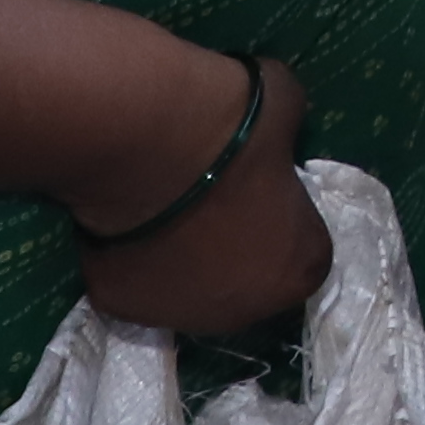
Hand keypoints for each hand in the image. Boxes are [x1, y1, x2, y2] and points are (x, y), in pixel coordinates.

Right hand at [73, 43, 328, 337]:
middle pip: (245, 281)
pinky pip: (133, 281)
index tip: (260, 186)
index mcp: (296, 271)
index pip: (303, 253)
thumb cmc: (231, 130)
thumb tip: (278, 135)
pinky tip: (125, 219)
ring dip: (183, 258)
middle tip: (211, 196)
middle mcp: (243, 311)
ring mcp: (179, 316)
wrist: (144, 143)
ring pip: (187, 291)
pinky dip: (130, 257)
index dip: (282, 218)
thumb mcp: (286, 109)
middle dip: (233, 247)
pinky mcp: (121, 305)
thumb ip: (289, 136)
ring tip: (163, 206)